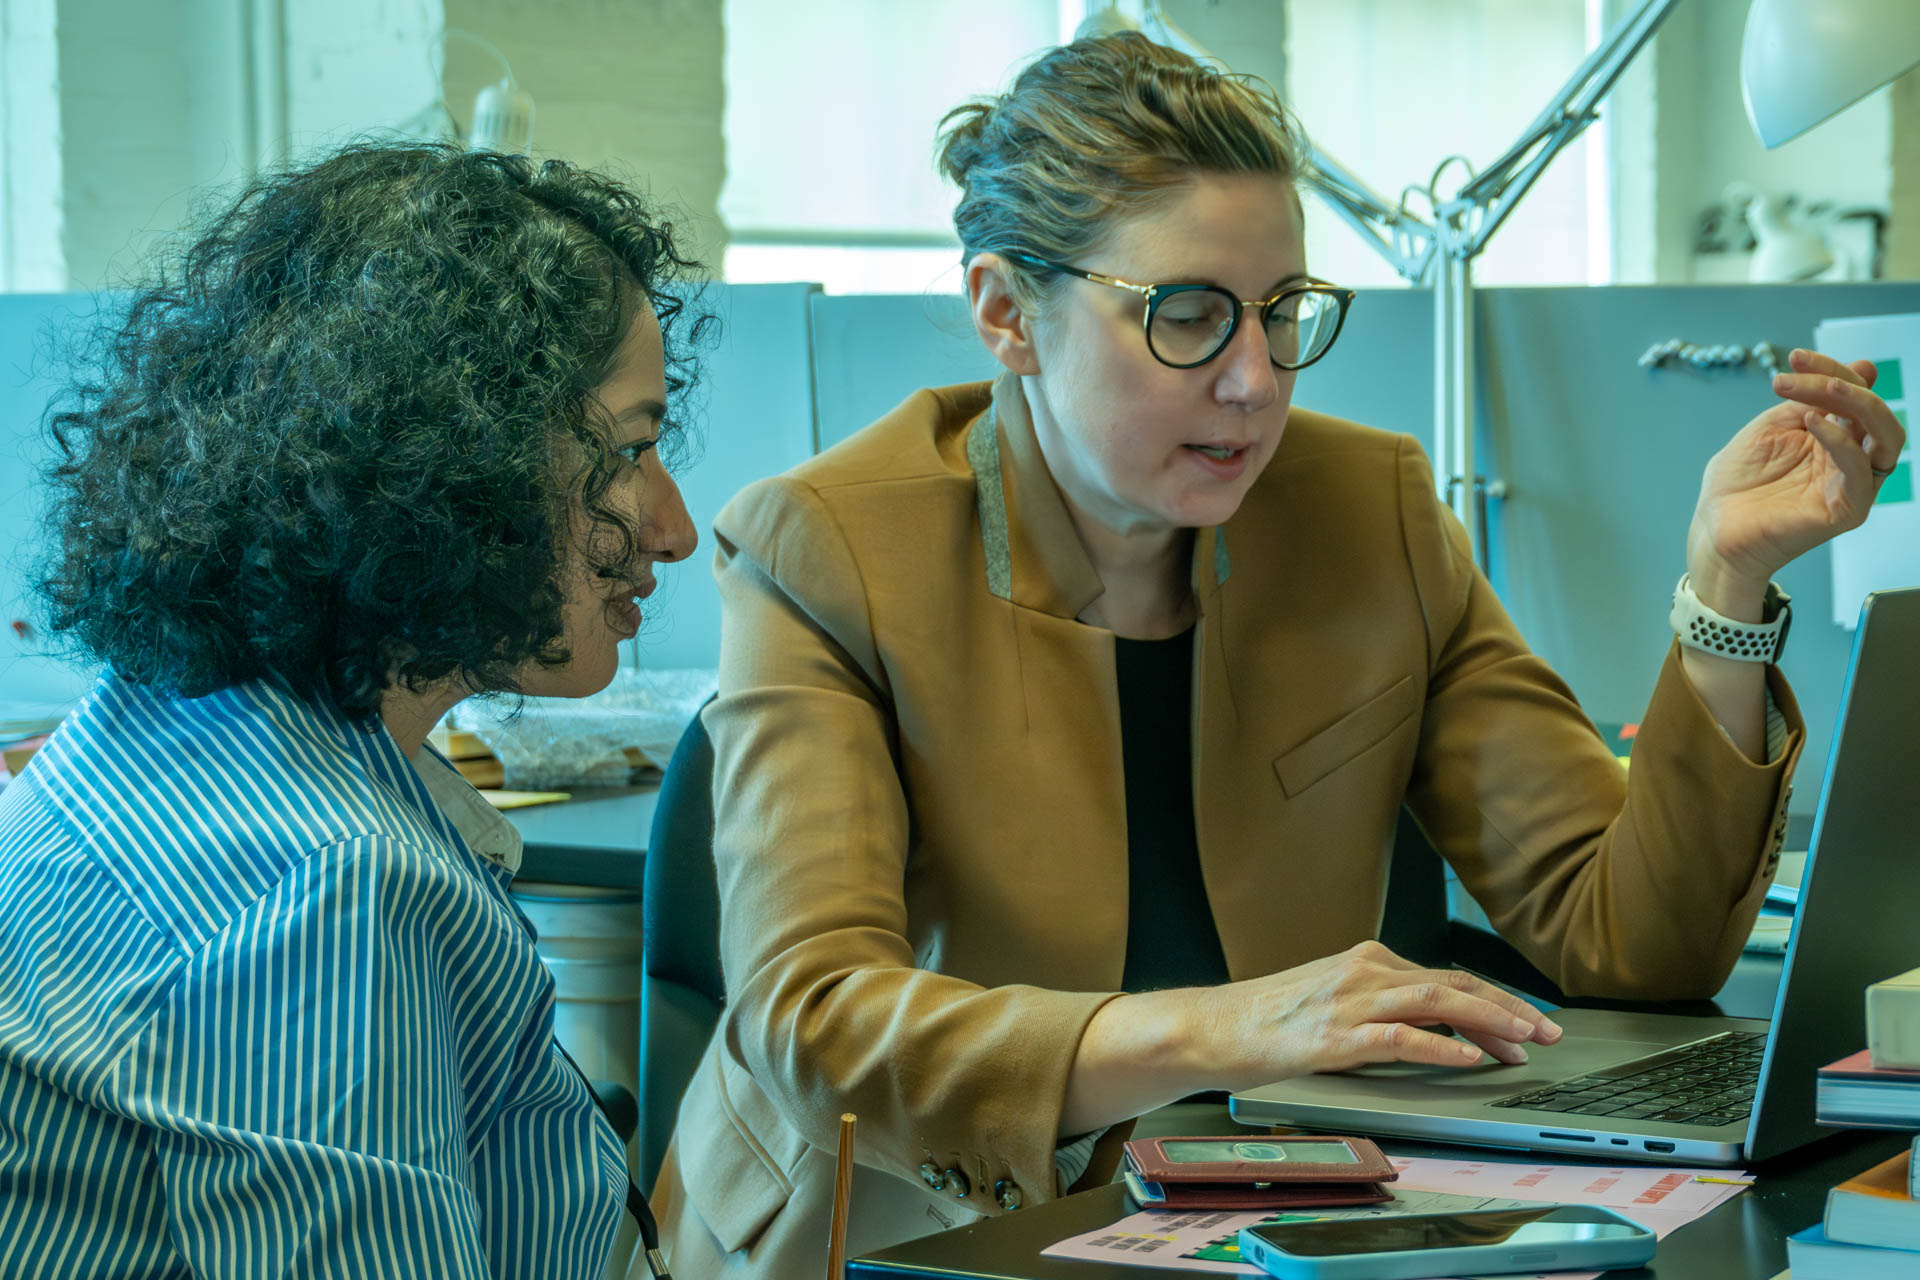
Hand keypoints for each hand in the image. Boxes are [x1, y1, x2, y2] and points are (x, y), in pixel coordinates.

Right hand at [1192, 940, 1562, 1089]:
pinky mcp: (1334, 1035)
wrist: (1211, 1026)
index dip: (1495, 999)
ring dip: (1489, 1021)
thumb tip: (1431, 1026)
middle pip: (1453, 982)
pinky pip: (1399, 1037)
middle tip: (1548, 1031)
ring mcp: (1349, 1001)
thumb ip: (1376, 1001)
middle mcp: (1364, 971)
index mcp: (1366, 960)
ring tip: (1524, 1042)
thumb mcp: (1331, 998)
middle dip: (1508, 1007)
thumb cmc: (1267, 1019)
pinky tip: (1468, 1059)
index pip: (1447, 975)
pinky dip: (1440, 1047)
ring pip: (1436, 1001)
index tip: (1529, 1021)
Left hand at [1687, 348, 1906, 610]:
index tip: (1794, 356)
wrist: (1714, 526)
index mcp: (1836, 438)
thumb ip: (1811, 401)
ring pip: (1887, 438)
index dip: (1829, 369)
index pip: (1851, 396)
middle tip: (1804, 369)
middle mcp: (1851, 459)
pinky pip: (1860, 471)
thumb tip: (1864, 366)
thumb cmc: (1738, 482)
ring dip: (1858, 405)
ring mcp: (1852, 485)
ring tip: (1822, 388)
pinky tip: (1812, 423)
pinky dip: (1841, 442)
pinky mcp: (1847, 510)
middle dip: (1845, 383)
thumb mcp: (1771, 428)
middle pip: (1875, 413)